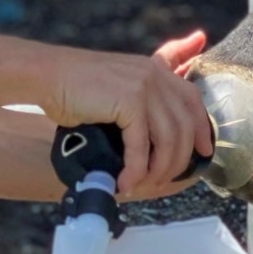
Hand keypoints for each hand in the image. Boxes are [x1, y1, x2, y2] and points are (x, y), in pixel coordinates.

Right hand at [42, 30, 212, 195]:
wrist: (47, 76)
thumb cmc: (76, 85)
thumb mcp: (116, 82)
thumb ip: (140, 91)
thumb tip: (150, 124)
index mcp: (154, 69)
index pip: (192, 99)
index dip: (201, 128)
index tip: (204, 152)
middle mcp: (154, 75)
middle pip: (184, 124)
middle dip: (178, 159)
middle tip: (162, 181)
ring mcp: (144, 86)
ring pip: (168, 139)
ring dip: (158, 169)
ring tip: (141, 184)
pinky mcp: (129, 101)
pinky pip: (142, 145)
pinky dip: (136, 169)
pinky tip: (125, 182)